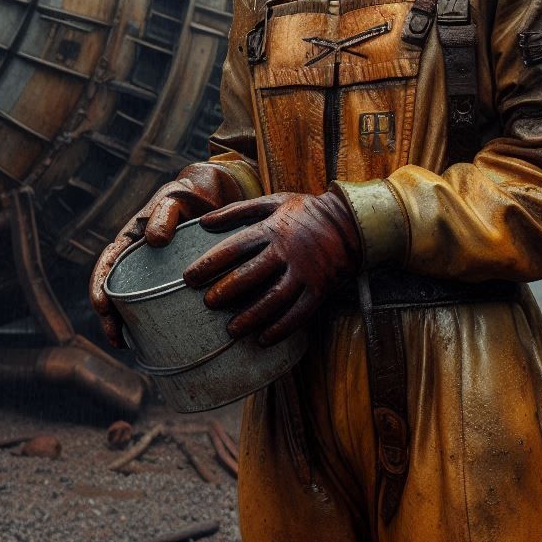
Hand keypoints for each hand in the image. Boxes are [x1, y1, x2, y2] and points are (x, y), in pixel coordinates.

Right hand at [89, 163, 247, 346]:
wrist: (214, 198)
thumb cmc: (190, 195)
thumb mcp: (175, 198)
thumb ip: (164, 212)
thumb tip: (153, 240)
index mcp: (131, 238)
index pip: (108, 263)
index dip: (99, 285)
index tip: (101, 306)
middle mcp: (139, 259)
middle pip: (116, 290)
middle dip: (109, 316)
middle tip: (116, 338)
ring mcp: (155, 273)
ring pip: (134, 301)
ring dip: (127, 324)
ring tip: (129, 346)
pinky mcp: (173, 282)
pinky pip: (159, 304)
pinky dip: (153, 321)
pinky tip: (158, 340)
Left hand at [182, 189, 360, 346]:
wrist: (351, 222)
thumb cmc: (305, 211)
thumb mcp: (272, 201)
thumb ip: (237, 210)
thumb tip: (204, 221)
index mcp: (271, 229)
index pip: (234, 248)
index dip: (210, 264)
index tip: (190, 278)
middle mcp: (286, 252)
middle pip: (251, 274)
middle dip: (227, 291)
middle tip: (208, 304)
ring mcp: (304, 272)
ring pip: (274, 298)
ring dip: (251, 316)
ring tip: (231, 330)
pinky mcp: (320, 289)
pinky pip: (299, 313)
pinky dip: (281, 328)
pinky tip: (263, 339)